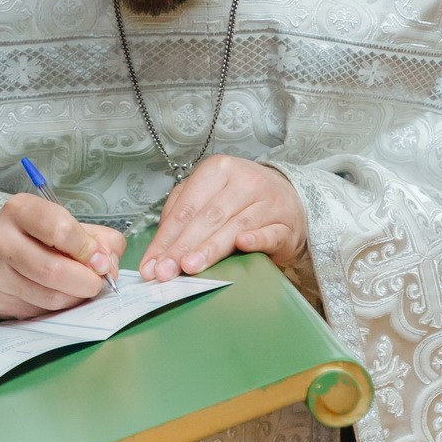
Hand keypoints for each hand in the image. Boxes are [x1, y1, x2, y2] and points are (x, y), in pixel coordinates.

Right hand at [0, 194, 126, 319]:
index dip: (87, 249)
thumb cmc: (38, 236)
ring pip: (50, 297)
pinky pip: (40, 312)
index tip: (99, 260)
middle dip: (86, 281)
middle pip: (54, 269)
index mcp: (20, 210)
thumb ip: (99, 240)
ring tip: (78, 288)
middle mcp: (1, 240)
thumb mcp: (68, 223)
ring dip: (75, 297)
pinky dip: (59, 309)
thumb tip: (108, 267)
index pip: (60, 230)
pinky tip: (57, 295)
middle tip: (96, 282)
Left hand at [141, 156, 307, 280]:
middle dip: (182, 247)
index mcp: (218, 171)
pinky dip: (256, 239)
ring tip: (190, 267)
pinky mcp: (286, 224)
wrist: (291, 200)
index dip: (166, 237)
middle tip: (165, 271)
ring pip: (234, 226)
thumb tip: (158, 249)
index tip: (151, 264)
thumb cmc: (240, 200)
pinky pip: (270, 232)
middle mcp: (244, 181)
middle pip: (207, 217)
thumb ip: (181, 214)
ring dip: (210, 249)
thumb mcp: (208, 196)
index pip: (186, 207)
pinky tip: (242, 245)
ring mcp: (268, 202)